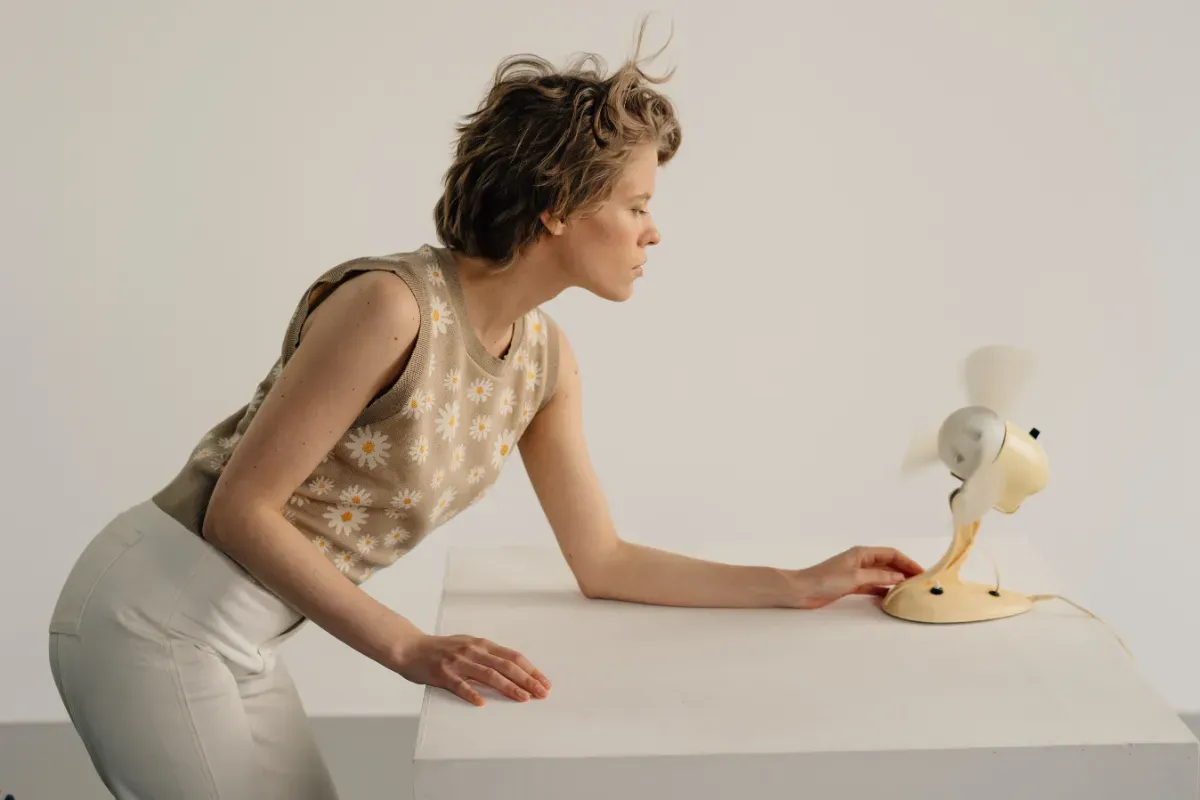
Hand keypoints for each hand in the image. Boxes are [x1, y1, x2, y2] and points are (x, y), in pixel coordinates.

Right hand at [392, 634, 551, 706]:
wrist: (410, 648)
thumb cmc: (441, 649)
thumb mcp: (468, 645)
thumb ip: (487, 655)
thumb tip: (513, 669)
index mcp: (481, 644)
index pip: (512, 657)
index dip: (530, 670)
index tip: (544, 682)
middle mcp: (473, 651)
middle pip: (506, 666)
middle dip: (527, 680)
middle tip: (541, 693)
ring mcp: (458, 662)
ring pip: (488, 675)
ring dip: (508, 687)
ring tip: (523, 698)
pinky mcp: (443, 674)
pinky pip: (460, 685)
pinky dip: (471, 694)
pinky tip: (482, 703)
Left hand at [791, 546, 924, 609]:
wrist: (802, 590)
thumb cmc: (826, 579)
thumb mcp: (855, 577)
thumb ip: (878, 577)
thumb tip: (900, 577)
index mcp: (862, 553)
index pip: (891, 554)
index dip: (907, 562)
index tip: (921, 572)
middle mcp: (861, 561)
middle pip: (888, 564)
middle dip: (904, 571)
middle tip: (920, 582)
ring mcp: (856, 573)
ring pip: (881, 576)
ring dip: (894, 582)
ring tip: (910, 591)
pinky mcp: (851, 585)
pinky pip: (872, 586)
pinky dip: (882, 591)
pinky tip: (892, 598)